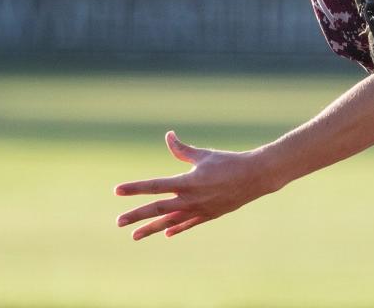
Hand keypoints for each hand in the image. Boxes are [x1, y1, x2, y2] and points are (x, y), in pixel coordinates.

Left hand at [114, 131, 272, 239]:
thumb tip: (168, 136)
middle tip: (118, 222)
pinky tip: (165, 233)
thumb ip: (183, 149)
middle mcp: (191, 199)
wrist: (256, 177)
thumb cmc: (230, 162)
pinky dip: (176, 228)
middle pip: (157, 209)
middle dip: (136, 215)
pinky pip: (188, 224)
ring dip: (151, 228)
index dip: (135, 188)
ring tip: (134, 236)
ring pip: (169, 222)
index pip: (155, 186)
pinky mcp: (209, 214)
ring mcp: (200, 209)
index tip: (117, 190)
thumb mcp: (204, 155)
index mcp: (187, 182)